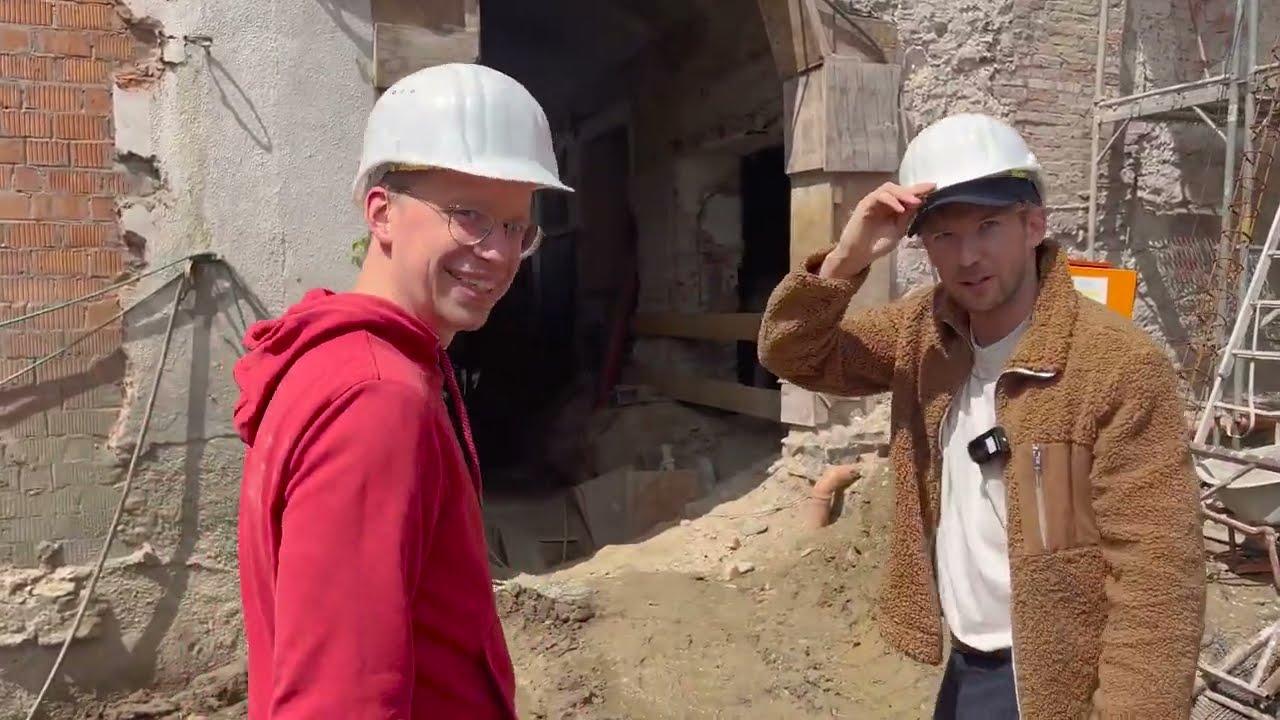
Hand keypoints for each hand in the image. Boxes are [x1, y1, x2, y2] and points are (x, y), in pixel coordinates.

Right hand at [818, 182, 934, 279]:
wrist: (857, 256)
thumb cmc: (876, 245)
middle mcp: (882, 201)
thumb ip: (907, 217)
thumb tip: (921, 203)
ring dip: (903, 193)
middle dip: (914, 189)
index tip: (935, 188)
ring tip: (915, 201)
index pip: (906, 194)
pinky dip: (890, 200)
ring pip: (888, 189)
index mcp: (892, 207)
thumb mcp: (898, 231)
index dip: (920, 190)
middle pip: (898, 188)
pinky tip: (900, 208)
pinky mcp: (864, 205)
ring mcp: (872, 202)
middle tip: (929, 191)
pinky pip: (878, 197)